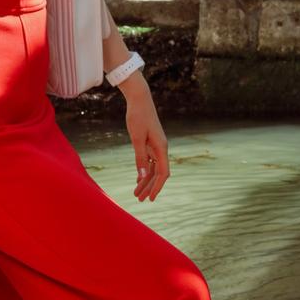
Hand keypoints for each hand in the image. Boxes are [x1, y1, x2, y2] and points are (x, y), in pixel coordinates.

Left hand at [123, 80, 169, 200]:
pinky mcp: (150, 143)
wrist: (139, 99)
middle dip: (149, 187)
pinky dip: (144, 171)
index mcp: (161, 148)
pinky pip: (150, 161)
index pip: (163, 173)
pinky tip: (138, 179)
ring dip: (145, 181)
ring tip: (136, 193)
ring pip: (153, 168)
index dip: (157, 187)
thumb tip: (143, 176)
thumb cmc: (138, 117)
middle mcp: (161, 148)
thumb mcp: (137, 138)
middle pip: (158, 173)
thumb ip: (140, 158)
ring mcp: (156, 146)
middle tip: (139, 200)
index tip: (150, 198)